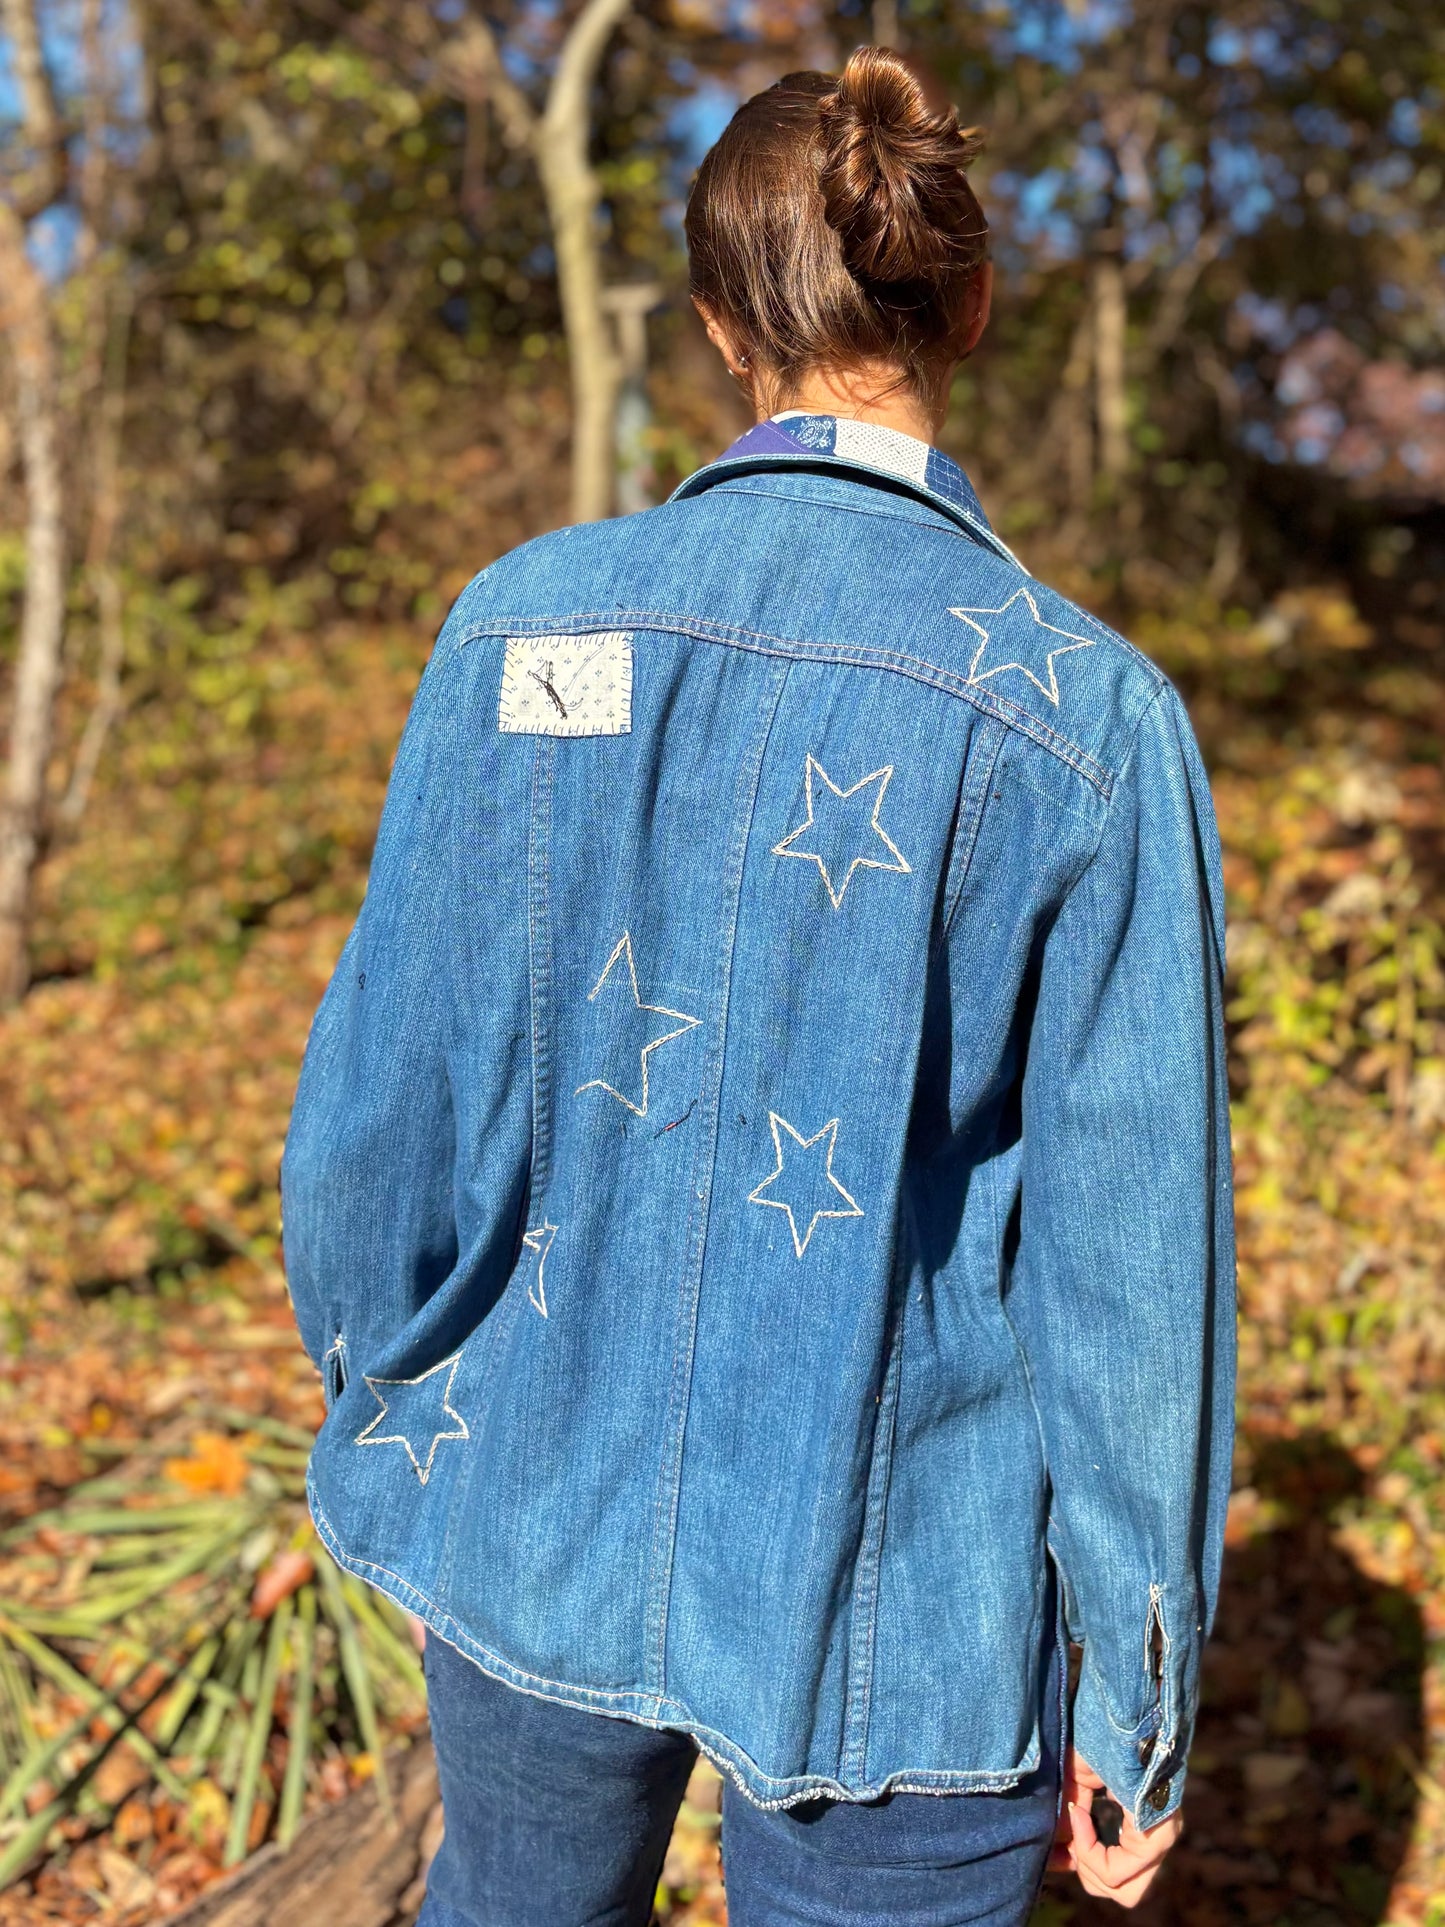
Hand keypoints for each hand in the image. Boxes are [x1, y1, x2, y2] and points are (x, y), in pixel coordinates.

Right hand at [1048, 1748, 1180, 1907]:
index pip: (1121, 1876)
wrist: (1120, 1707)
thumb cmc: (1102, 1735)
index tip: (1059, 1847)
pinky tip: (1080, 1814)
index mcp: (1147, 1824)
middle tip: (1071, 1845)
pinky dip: (1090, 1852)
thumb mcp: (1080, 1778)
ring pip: (1124, 1890)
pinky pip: (1117, 1870)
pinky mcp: (1156, 1836)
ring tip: (1077, 1828)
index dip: (1084, 1868)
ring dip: (1090, 1867)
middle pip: (1125, 1892)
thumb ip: (1072, 1815)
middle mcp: (1159, 1837)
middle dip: (1089, 1873)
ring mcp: (1161, 1838)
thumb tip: (1056, 1845)